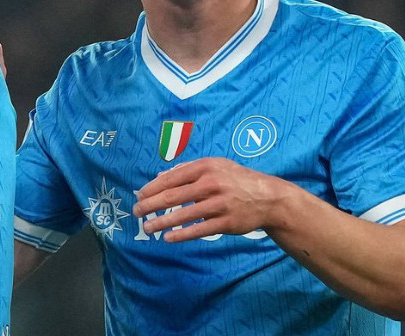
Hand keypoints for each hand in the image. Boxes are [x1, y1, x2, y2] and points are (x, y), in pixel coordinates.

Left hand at [132, 157, 285, 242]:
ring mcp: (220, 204)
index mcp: (206, 167)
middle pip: (173, 196)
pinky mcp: (227, 223)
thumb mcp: (215, 165)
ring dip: (162, 222)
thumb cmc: (236, 179)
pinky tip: (168, 238)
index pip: (172, 178)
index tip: (139, 195)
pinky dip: (182, 235)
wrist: (268, 198)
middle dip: (151, 204)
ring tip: (147, 227)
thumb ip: (188, 169)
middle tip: (136, 211)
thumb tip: (160, 176)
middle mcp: (212, 184)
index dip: (153, 187)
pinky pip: (199, 230)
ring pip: (184, 215)